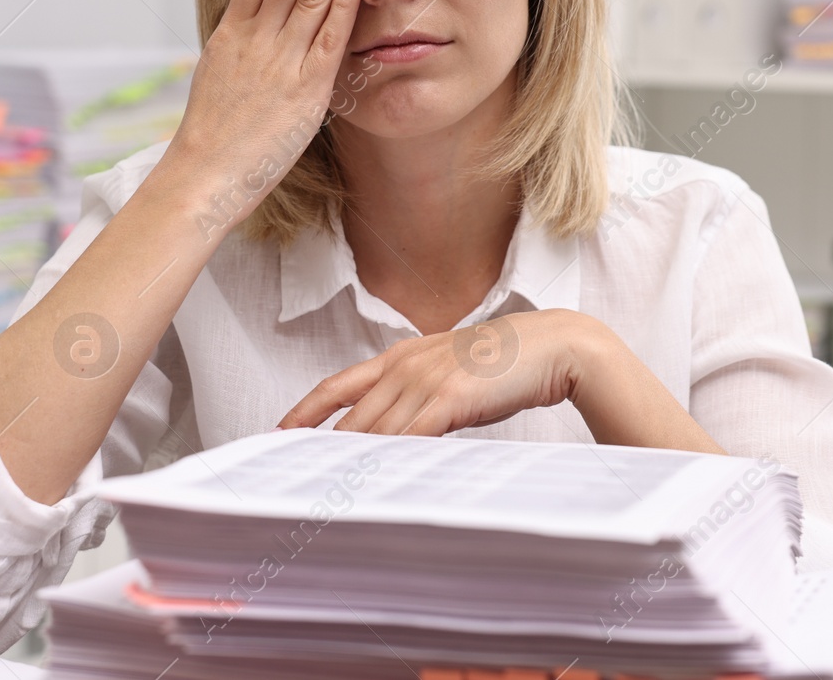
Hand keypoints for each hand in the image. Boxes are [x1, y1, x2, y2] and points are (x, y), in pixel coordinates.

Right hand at [155, 0, 363, 231]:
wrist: (203, 178)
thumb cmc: (211, 137)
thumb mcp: (218, 76)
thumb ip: (238, 43)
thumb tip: (250, 16)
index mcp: (231, 32)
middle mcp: (255, 38)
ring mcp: (280, 60)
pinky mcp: (305, 87)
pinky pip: (328, 36)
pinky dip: (343, 1)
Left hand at [278, 309, 726, 453]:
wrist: (554, 344)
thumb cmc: (504, 364)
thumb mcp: (450, 373)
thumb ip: (419, 397)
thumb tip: (394, 433)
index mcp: (401, 357)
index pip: (337, 385)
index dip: (303, 411)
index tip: (278, 434)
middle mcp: (406, 365)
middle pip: (348, 415)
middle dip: (318, 447)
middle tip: (291, 476)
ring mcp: (427, 379)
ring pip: (374, 428)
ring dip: (347, 460)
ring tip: (322, 489)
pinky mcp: (451, 397)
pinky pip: (410, 434)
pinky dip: (387, 457)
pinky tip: (372, 479)